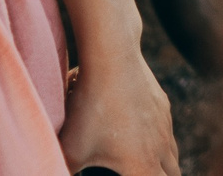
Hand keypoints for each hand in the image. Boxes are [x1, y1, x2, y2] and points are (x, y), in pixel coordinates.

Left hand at [59, 56, 179, 175]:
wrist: (114, 58)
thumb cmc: (91, 106)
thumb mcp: (70, 147)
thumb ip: (61, 168)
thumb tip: (50, 171)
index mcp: (142, 165)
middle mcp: (161, 147)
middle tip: (141, 175)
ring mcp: (165, 124)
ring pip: (171, 154)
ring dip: (161, 165)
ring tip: (143, 165)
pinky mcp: (162, 105)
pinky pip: (166, 130)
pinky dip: (158, 140)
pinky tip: (139, 133)